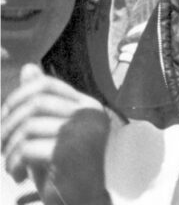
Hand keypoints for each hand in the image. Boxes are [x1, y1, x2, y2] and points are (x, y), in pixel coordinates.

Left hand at [1, 64, 110, 203]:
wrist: (83, 203)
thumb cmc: (65, 171)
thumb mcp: (49, 133)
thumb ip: (42, 103)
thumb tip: (28, 67)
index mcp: (88, 106)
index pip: (46, 85)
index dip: (17, 98)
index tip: (5, 120)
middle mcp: (89, 114)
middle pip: (34, 103)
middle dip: (7, 126)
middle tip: (1, 148)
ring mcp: (82, 131)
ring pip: (27, 126)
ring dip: (8, 149)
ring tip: (10, 166)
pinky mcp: (69, 152)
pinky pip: (26, 148)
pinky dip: (13, 163)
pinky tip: (18, 176)